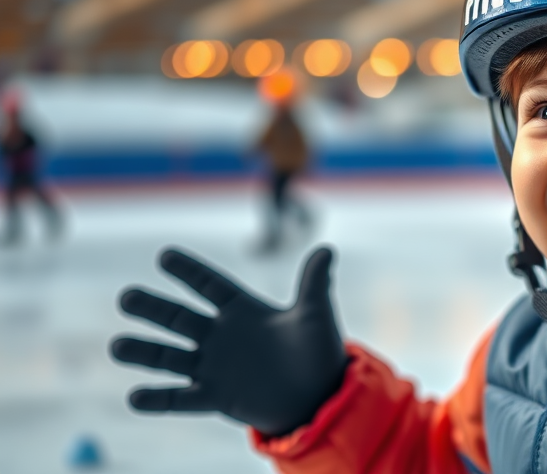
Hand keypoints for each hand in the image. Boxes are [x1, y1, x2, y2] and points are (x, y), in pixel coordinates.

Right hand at [110, 247, 346, 437]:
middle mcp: (222, 335)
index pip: (210, 286)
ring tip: (116, 347)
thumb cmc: (318, 351)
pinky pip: (181, 398)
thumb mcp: (317, 315)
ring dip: (144, 352)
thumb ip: (314, 284)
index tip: (165, 255)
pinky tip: (135, 397)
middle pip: (180, 317)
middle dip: (153, 308)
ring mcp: (215, 366)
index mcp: (243, 310)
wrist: (320, 395)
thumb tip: (327, 250)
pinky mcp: (216, 396)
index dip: (189, 271)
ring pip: (171, 356)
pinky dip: (159, 399)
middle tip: (126, 297)